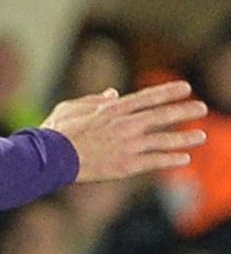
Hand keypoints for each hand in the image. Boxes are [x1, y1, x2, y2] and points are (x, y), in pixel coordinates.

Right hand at [42, 80, 206, 182]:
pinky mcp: (126, 165)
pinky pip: (155, 161)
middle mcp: (123, 125)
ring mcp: (127, 146)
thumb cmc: (56, 130)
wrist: (50, 156)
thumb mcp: (70, 107)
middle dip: (183, 111)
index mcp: (111, 109)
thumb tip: (114, 93)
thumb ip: (95, 100)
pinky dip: (170, 159)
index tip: (186, 87)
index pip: (146, 97)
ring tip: (202, 136)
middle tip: (202, 107)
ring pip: (163, 140)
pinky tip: (184, 159)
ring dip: (184, 137)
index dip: (167, 92)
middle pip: (160, 116)